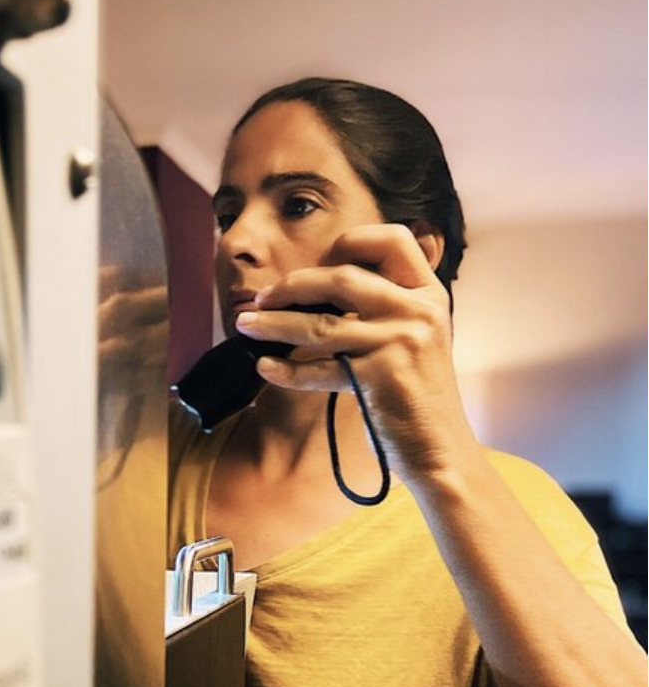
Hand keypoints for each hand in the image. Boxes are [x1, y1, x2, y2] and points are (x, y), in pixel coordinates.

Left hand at [236, 224, 477, 480]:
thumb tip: (316, 287)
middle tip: (263, 300)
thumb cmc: (416, 395)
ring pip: (320, 322)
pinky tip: (265, 367)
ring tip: (246, 327)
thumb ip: (383, 307)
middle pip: (340, 277)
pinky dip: (286, 370)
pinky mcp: (378, 376)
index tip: (318, 264)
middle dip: (292, 285)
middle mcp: (416, 311)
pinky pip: (317, 369)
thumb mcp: (415, 337)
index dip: (348, 244)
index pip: (391, 239)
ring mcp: (399, 341)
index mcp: (428, 294)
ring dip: (274, 324)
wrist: (440, 447)